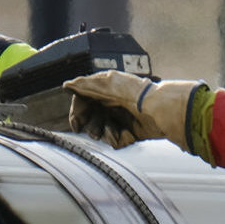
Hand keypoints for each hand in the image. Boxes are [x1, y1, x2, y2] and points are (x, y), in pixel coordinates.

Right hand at [63, 71, 200, 147]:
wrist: (158, 110)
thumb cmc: (133, 93)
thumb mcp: (106, 84)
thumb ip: (84, 85)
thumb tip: (66, 85)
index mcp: (105, 89)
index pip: (83, 101)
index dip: (77, 112)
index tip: (76, 123)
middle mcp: (112, 103)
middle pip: (90, 118)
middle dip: (90, 125)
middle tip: (94, 131)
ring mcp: (120, 118)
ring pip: (101, 130)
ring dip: (104, 132)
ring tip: (113, 131)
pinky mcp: (129, 132)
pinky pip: (114, 139)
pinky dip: (117, 138)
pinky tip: (126, 134)